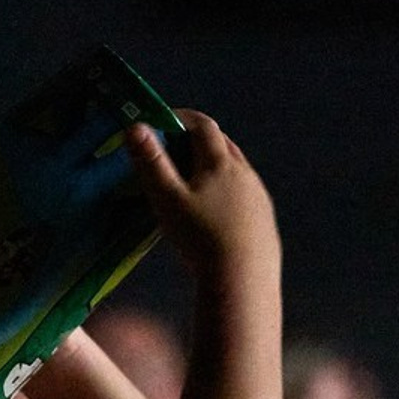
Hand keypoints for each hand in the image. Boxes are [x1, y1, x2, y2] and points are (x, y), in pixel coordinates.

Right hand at [126, 111, 278, 277]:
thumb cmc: (200, 238)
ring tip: (191, 181)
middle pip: (221, 143)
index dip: (180, 118)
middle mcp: (244, 173)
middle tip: (172, 150)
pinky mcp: (264, 218)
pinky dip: (226, 189)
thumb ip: (151, 163)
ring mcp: (257, 195)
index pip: (202, 125)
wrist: (243, 279)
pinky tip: (215, 212)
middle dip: (196, 139)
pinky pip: (244, 193)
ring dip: (213, 165)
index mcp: (220, 163)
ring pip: (235, 168)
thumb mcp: (167, 200)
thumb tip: (134, 127)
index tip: (161, 122)